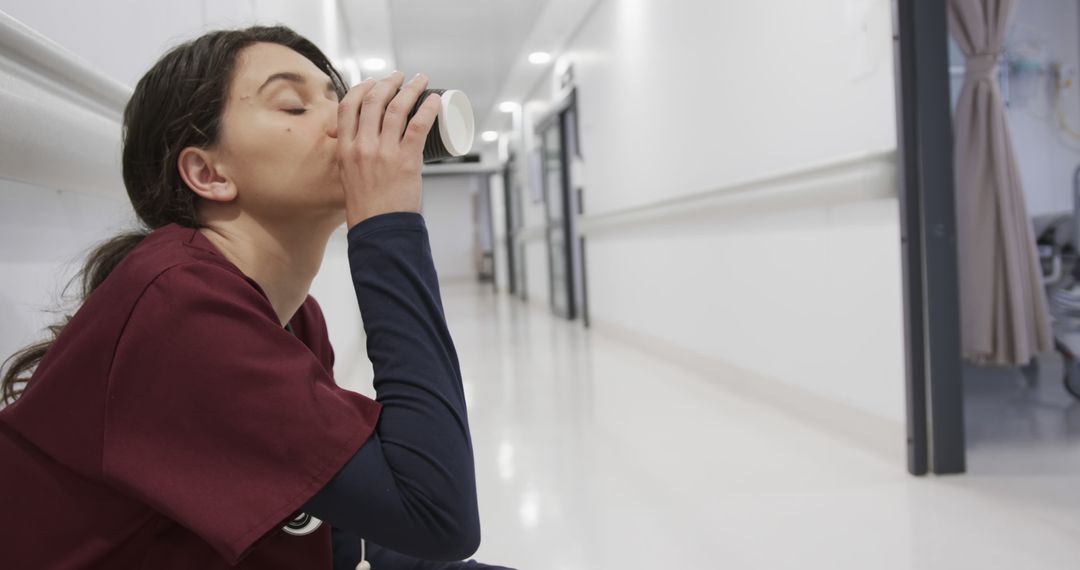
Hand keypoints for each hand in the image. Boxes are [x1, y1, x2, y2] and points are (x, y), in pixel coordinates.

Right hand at [337, 70, 441, 228]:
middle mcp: (362, 146)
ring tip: (420, 80)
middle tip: (399, 76)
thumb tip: (359, 145)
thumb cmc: (367, 207)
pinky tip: (435, 99)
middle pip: (373, 101)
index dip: (361, 88)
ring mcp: (384, 151)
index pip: (347, 106)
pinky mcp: (406, 159)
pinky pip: (418, 125)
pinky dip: (428, 108)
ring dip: (410, 89)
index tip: (372, 81)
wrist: (379, 229)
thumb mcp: (347, 176)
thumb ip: (351, 158)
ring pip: (397, 108)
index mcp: (345, 148)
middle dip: (388, 82)